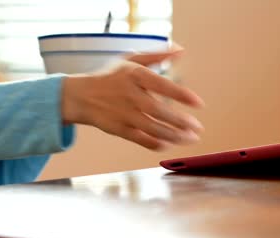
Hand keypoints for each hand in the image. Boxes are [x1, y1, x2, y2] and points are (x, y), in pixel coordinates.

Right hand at [61, 49, 204, 150]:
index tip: (199, 104)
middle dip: (182, 122)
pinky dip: (156, 144)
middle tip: (198, 128)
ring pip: (153, 129)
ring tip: (190, 139)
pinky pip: (141, 140)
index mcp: (135, 75)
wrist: (80, 96)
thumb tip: (182, 51)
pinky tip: (169, 144)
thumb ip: (157, 55)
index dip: (182, 95)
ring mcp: (123, 114)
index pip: (162, 86)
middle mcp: (130, 95)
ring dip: (175, 136)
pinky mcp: (118, 129)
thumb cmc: (110, 76)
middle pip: (160, 112)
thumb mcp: (131, 60)